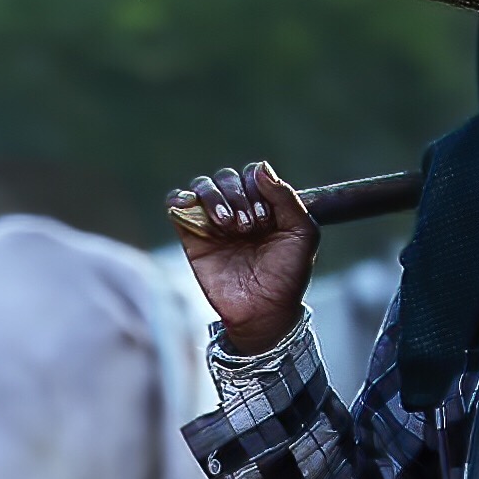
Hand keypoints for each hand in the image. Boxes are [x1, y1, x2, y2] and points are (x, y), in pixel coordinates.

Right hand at [166, 161, 320, 353]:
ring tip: (228, 225)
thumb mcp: (302, 234)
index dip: (258, 189)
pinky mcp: (192, 235)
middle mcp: (239, 210)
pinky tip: (194, 209)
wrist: (264, 310)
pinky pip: (176, 203)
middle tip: (249, 227)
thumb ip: (287, 198)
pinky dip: (181, 198)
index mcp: (266, 206)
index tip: (266, 220)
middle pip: (227, 177)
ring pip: (203, 186)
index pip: (254, 176)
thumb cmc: (288, 275)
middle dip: (238, 196)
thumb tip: (260, 167)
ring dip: (215, 198)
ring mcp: (214, 222)